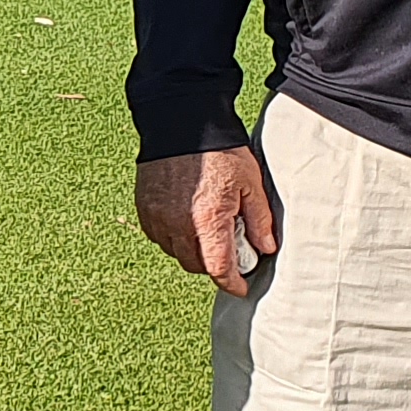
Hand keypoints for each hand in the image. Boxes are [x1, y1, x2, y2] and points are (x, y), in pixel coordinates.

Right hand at [136, 147, 279, 295]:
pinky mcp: (144, 209)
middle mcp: (178, 224)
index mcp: (208, 220)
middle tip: (228, 248)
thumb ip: (260, 220)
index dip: (232, 283)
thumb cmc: (219, 150)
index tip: (240, 287)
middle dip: (213, 265)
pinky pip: (159, 237)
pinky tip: (186, 219)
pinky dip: (173, 236)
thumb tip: (266, 247)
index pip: (218, 269)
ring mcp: (157, 218)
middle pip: (195, 265)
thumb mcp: (250, 184)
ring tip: (206, 229)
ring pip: (176, 253)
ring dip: (192, 250)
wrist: (181, 123)